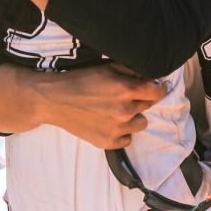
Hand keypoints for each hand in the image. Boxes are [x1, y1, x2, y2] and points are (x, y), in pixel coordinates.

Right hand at [28, 63, 167, 148]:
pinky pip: (127, 140)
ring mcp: (116, 129)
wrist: (54, 100)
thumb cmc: (81, 79)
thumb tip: (152, 77)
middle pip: (148, 106)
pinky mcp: (107, 143)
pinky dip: (122, 132)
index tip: (153, 87)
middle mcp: (124, 111)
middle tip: (124, 96)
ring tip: (117, 110)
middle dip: (140, 99)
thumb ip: (132, 72)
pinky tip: (110, 123)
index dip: (157, 88)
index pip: (157, 92)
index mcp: (126, 90)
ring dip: (134, 117)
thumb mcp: (108, 67)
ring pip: (141, 124)